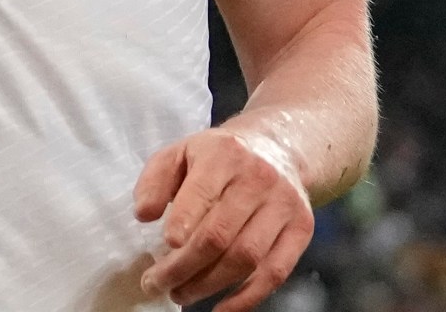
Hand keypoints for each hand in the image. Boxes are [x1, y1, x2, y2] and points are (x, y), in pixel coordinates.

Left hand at [131, 126, 315, 310]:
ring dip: (209, 284)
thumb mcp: (179, 152)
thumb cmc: (217, 157)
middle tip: (157, 283)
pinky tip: (221, 308)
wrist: (277, 149)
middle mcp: (259, 179)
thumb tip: (143, 214)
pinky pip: (275, 272)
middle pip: (221, 234)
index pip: (203, 193)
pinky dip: (247, 297)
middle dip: (184, 266)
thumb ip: (155, 180)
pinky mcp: (302, 229)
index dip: (184, 221)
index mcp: (225, 155)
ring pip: (247, 257)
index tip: (165, 245)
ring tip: (180, 293)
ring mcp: (284, 206)